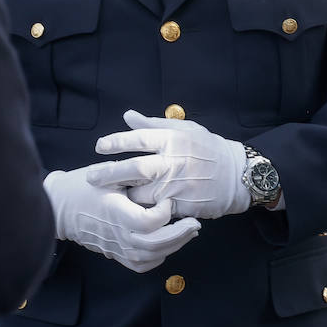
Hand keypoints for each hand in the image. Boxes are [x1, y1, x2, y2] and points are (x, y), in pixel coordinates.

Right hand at [43, 167, 199, 272]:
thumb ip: (131, 174)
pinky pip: (140, 264)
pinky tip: (168, 245)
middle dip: (179, 235)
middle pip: (154, 245)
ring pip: (150, 257)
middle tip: (194, 223)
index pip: (148, 222)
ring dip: (173, 246)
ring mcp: (115, 247)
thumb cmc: (82, 186)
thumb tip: (159, 169)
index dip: (163, 213)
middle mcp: (116, 234)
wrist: (58, 207)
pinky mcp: (114, 254)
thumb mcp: (105, 173)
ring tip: (188, 233)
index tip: (167, 200)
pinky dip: (157, 258)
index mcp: (114, 211)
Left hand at [89, 110, 248, 219]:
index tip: (99, 147)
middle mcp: (174, 162)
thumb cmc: (209, 149)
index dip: (116, 142)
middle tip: (90, 177)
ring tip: (108, 195)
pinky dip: (141, 210)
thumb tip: (127, 116)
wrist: (237, 176)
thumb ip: (154, 124)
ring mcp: (178, 186)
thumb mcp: (186, 129)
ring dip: (123, 195)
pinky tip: (129, 209)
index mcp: (174, 139)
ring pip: (141, 194)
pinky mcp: (181, 206)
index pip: (138, 139)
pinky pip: (154, 210)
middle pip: (134, 168)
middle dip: (108, 173)